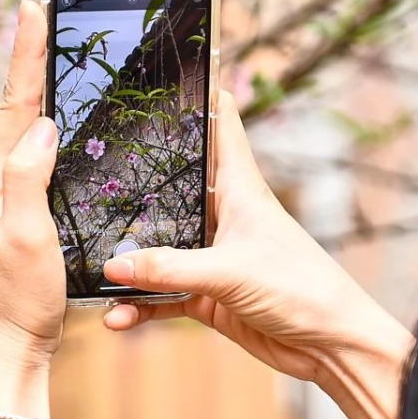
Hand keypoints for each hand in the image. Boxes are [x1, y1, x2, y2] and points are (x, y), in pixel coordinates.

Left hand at [0, 0, 65, 370]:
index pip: (15, 104)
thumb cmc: (16, 300)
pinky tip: (65, 122)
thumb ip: (29, 177)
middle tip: (48, 13)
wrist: (7, 348)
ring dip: (42, 91)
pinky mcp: (16, 212)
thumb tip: (42, 125)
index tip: (33, 5)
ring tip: (58, 53)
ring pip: (26, 131)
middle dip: (34, 60)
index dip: (27, 53)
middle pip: (18, 108)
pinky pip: (35, 157)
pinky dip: (50, 129)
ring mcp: (0, 196)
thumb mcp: (25, 237)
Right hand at [101, 91, 412, 391]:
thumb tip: (112, 265)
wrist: (332, 344)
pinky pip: (162, 294)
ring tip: (91, 265)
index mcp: (239, 187)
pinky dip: (138, 305)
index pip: (219, 123)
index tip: (159, 73)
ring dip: (129, 259)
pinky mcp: (208, 294)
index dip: (196, 93)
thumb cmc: (301, 288)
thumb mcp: (229, 272)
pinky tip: (115, 316)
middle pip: (172, 186)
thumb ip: (169, 268)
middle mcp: (223, 215)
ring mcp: (213, 255)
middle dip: (134, 184)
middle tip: (85, 172)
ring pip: (159, 247)